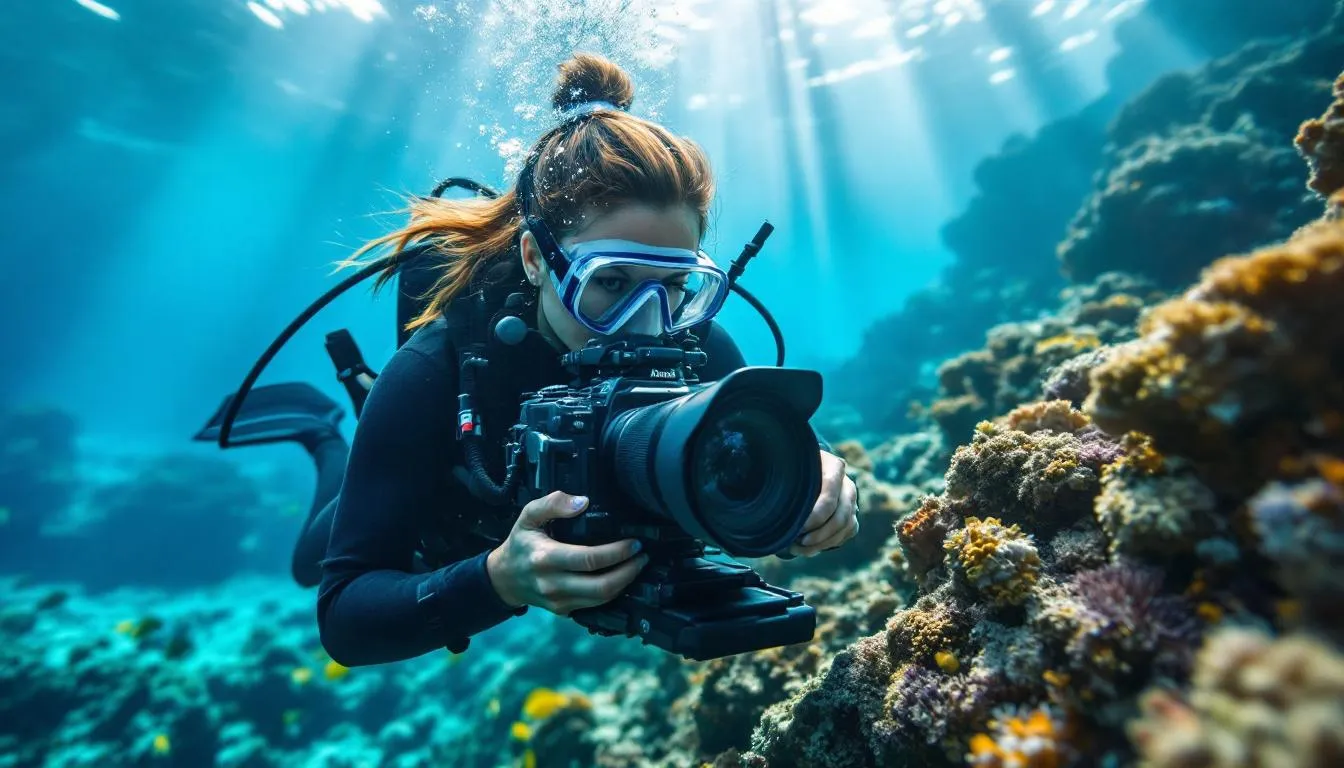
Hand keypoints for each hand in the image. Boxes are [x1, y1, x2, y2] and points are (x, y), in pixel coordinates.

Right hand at [485, 491, 648, 614]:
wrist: (503, 578)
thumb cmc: (520, 544)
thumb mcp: (528, 516)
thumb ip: (553, 503)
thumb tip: (583, 502)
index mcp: (545, 558)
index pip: (590, 559)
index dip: (617, 552)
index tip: (634, 543)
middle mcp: (553, 584)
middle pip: (601, 586)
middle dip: (629, 572)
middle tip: (642, 556)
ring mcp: (559, 602)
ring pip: (601, 599)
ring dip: (625, 583)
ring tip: (637, 565)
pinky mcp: (564, 611)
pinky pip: (595, 606)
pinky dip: (613, 593)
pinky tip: (622, 578)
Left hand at [788, 450, 859, 556]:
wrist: (799, 470)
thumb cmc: (790, 471)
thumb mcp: (787, 471)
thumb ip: (785, 485)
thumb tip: (778, 512)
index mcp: (833, 468)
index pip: (829, 499)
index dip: (814, 519)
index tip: (796, 529)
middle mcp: (847, 484)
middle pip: (840, 517)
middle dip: (819, 536)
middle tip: (797, 544)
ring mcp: (851, 500)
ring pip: (846, 527)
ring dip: (823, 543)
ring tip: (799, 549)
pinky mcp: (851, 513)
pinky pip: (847, 532)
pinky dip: (830, 543)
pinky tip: (810, 548)